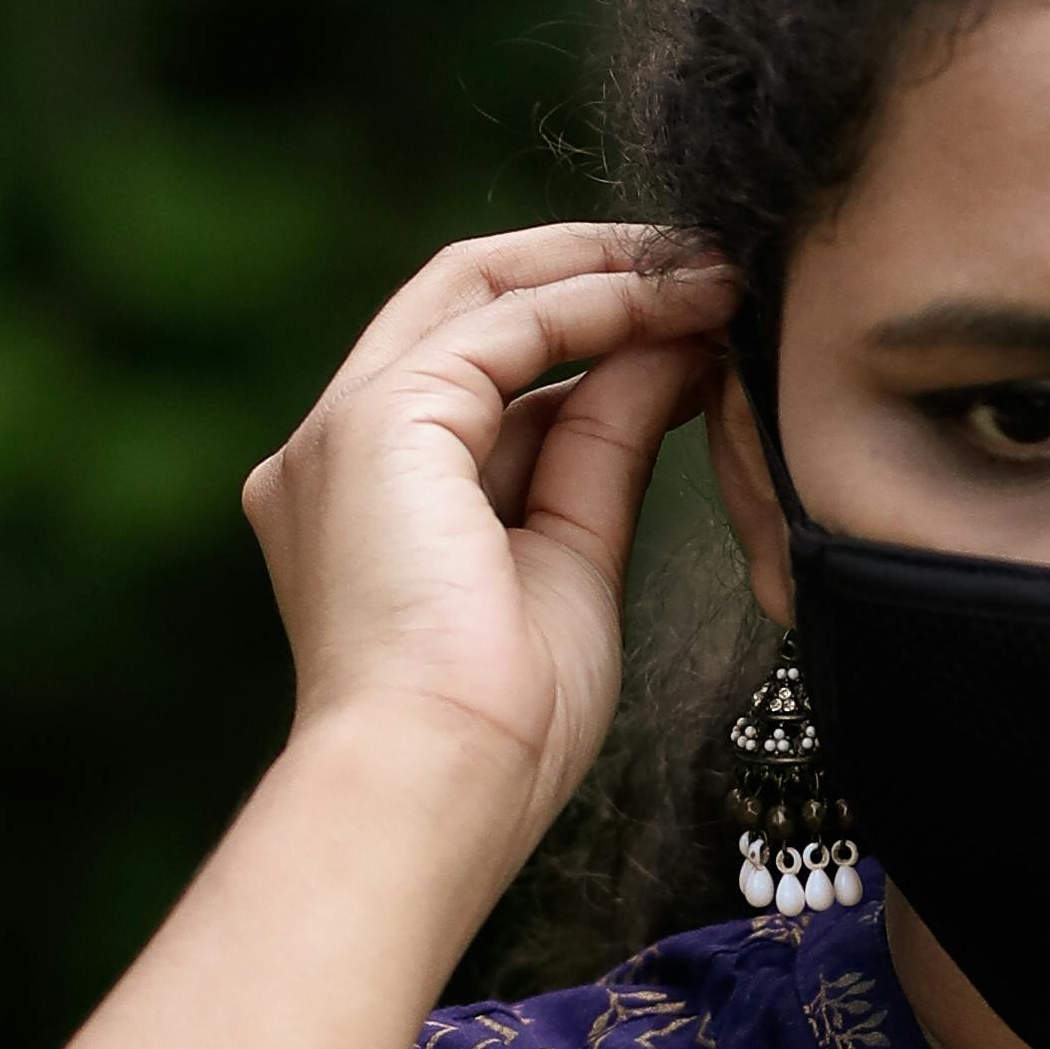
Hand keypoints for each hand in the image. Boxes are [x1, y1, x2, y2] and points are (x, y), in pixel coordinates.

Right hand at [240, 224, 734, 885]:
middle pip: (463, 302)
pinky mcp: (376, 423)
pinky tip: (677, 310)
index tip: (691, 319)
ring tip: (716, 281)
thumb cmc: (502, 728)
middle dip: (590, 270)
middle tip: (704, 265)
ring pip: (479, 293)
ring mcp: (343, 429)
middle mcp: (334, 449)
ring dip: (610, 278)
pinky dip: (596, 305)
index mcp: (367, 496)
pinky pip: (503, 326)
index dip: (587, 327)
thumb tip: (668, 356)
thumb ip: (603, 450)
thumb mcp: (574, 558)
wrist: (440, 784)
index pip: (477, 370)